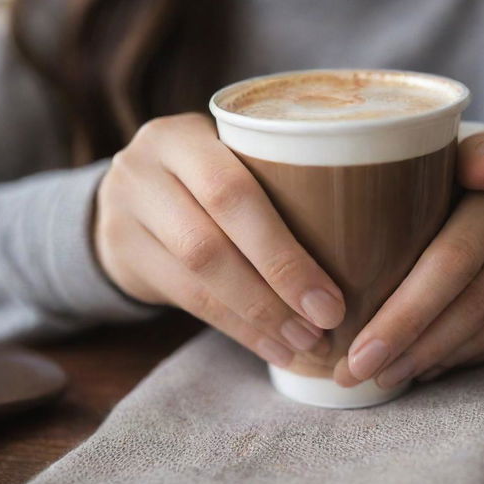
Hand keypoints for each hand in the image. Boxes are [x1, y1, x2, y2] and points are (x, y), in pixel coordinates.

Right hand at [94, 113, 344, 366]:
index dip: (283, 255)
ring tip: (304, 343)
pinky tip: (271, 347)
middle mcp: (147, 168)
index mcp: (185, 136)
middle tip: (324, 325)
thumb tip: (362, 246)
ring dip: (258, 319)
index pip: (232, 195)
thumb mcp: (231, 157)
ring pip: (197, 278)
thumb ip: (276, 179)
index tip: (331, 300)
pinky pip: (185, 300)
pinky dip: (235, 328)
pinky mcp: (121, 252)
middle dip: (275, 291)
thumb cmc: (206, 175)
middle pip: (212, 241)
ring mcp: (126, 211)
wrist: (128, 193)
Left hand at [333, 131, 483, 387]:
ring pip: (478, 317)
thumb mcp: (449, 166)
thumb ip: (408, 167)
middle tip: (355, 362)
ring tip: (376, 374)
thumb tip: (340, 196)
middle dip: (402, 324)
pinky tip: (415, 369)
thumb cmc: (469, 197)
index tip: (453, 206)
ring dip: (422, 353)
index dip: (475, 175)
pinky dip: (451, 359)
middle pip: (457, 270)